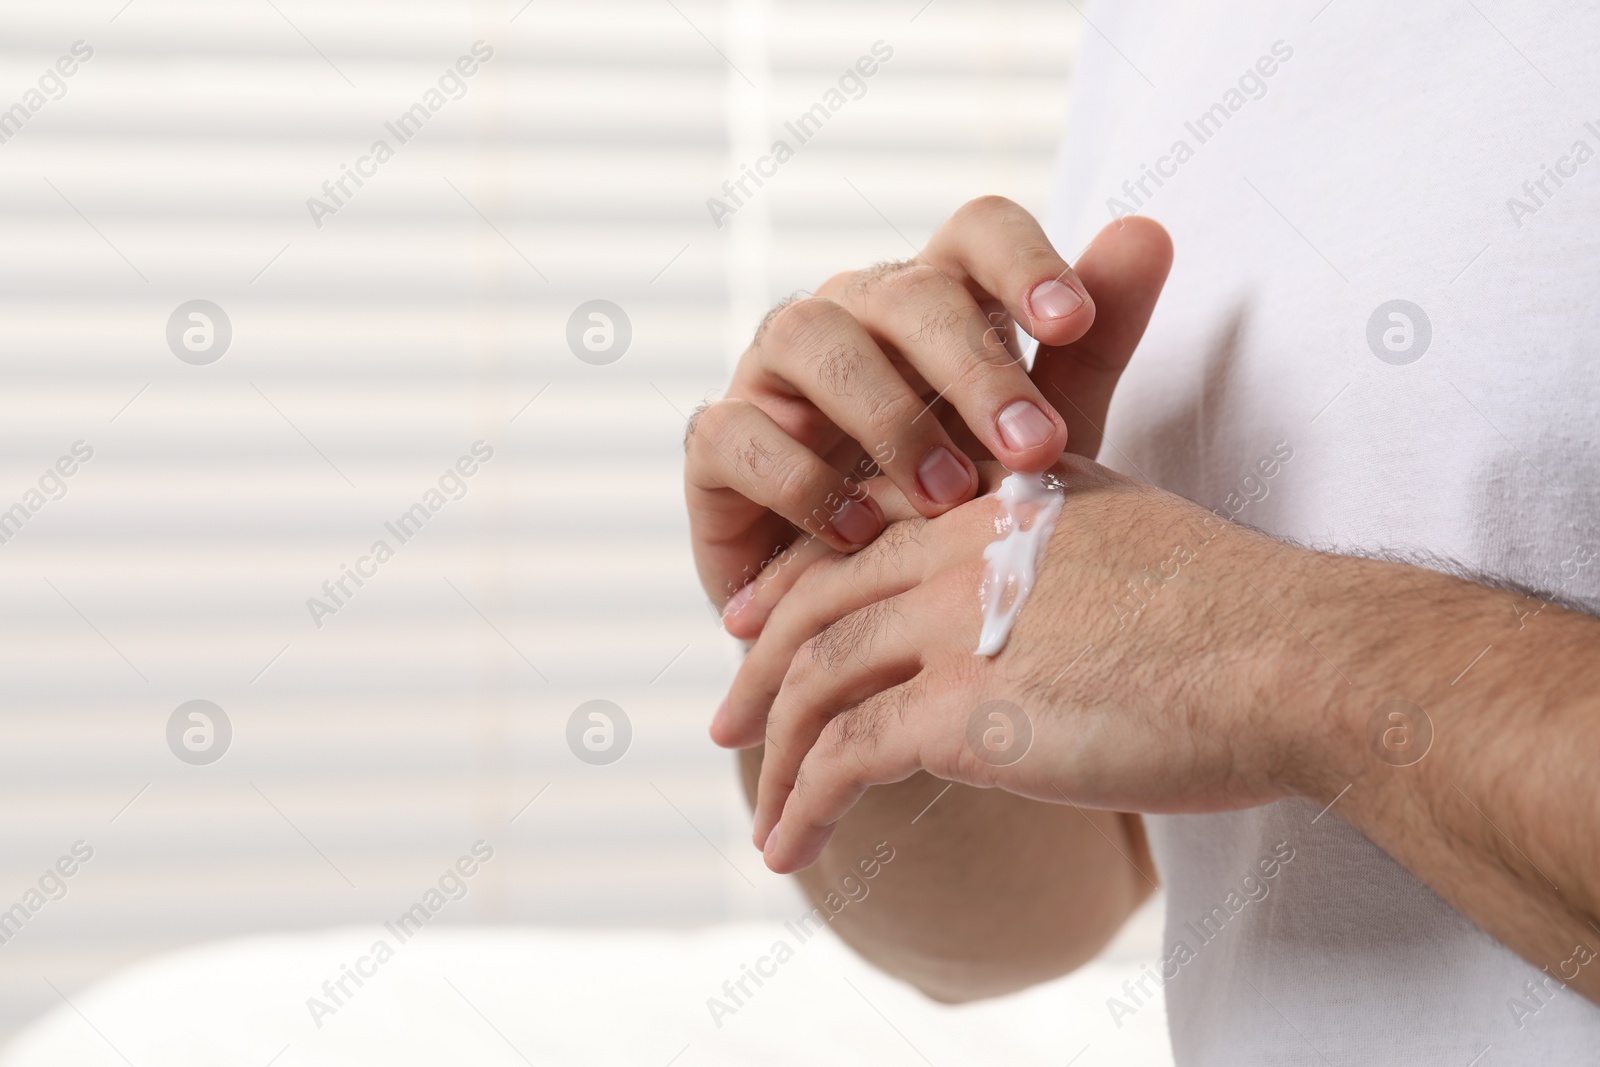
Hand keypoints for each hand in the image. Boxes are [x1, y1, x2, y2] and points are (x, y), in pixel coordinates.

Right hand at [683, 198, 1170, 638]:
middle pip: (902, 290)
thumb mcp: (1038, 439)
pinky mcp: (717, 444)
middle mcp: (851, 316)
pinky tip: (860, 534)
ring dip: (885, 415)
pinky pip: (737, 432)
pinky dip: (799, 481)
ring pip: (808, 337)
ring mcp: (773, 373)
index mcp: (937, 301)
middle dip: (973, 367)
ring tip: (946, 497)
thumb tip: (1150, 227)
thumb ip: (1091, 347)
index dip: (1023, 262)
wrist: (869, 618)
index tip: (1073, 322)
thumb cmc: (957, 512)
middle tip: (1034, 450)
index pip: (975, 232)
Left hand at [716, 457, 1307, 873]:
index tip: (757, 624)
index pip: (863, 536)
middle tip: (729, 716)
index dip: (799, 585)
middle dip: (761, 667)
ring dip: (774, 752)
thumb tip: (1043, 612)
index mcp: (999, 504)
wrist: (1299, 659)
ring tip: (762, 810)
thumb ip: (1067, 558)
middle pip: (817, 604)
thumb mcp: (1136, 543)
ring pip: (816, 682)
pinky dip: (802, 804)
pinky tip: (789, 844)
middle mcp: (960, 550)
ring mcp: (954, 624)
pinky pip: (842, 756)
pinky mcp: (961, 709)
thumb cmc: (1247, 617)